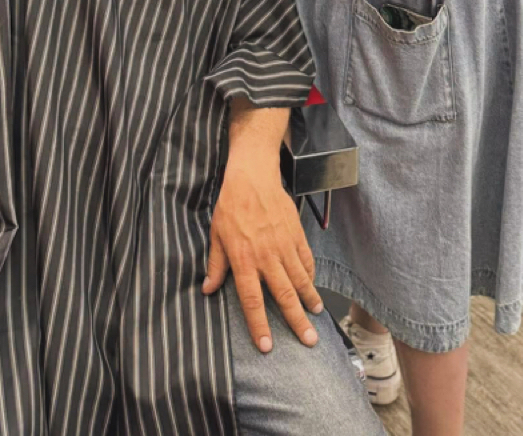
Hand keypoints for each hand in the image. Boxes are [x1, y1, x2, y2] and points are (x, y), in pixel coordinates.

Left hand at [204, 162, 322, 351]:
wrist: (253, 177)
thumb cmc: (230, 206)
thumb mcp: (216, 234)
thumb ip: (215, 264)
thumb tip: (207, 290)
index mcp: (244, 260)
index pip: (252, 300)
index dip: (259, 324)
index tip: (267, 346)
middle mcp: (266, 257)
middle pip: (284, 295)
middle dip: (296, 321)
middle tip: (309, 341)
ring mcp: (284, 245)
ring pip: (300, 279)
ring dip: (309, 299)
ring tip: (316, 316)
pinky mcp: (296, 234)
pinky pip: (306, 259)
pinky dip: (310, 274)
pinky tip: (312, 284)